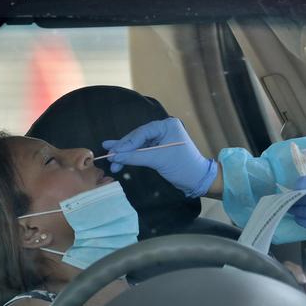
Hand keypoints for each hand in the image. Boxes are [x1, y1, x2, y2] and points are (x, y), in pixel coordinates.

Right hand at [102, 118, 216, 197]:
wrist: (198, 180)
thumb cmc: (182, 166)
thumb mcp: (158, 160)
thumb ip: (135, 156)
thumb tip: (114, 156)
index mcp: (167, 125)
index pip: (142, 133)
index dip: (126, 143)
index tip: (112, 152)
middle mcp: (164, 129)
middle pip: (138, 137)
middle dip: (124, 148)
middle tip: (107, 154)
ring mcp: (161, 139)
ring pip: (139, 145)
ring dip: (126, 153)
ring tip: (110, 158)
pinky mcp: (159, 150)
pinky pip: (143, 151)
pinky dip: (132, 156)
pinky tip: (119, 157)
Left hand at [290, 176, 305, 260]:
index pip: (303, 181)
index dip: (299, 185)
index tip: (299, 189)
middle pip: (298, 196)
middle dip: (296, 199)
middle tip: (296, 201)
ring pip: (298, 211)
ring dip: (298, 210)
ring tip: (299, 210)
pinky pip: (303, 222)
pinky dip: (302, 220)